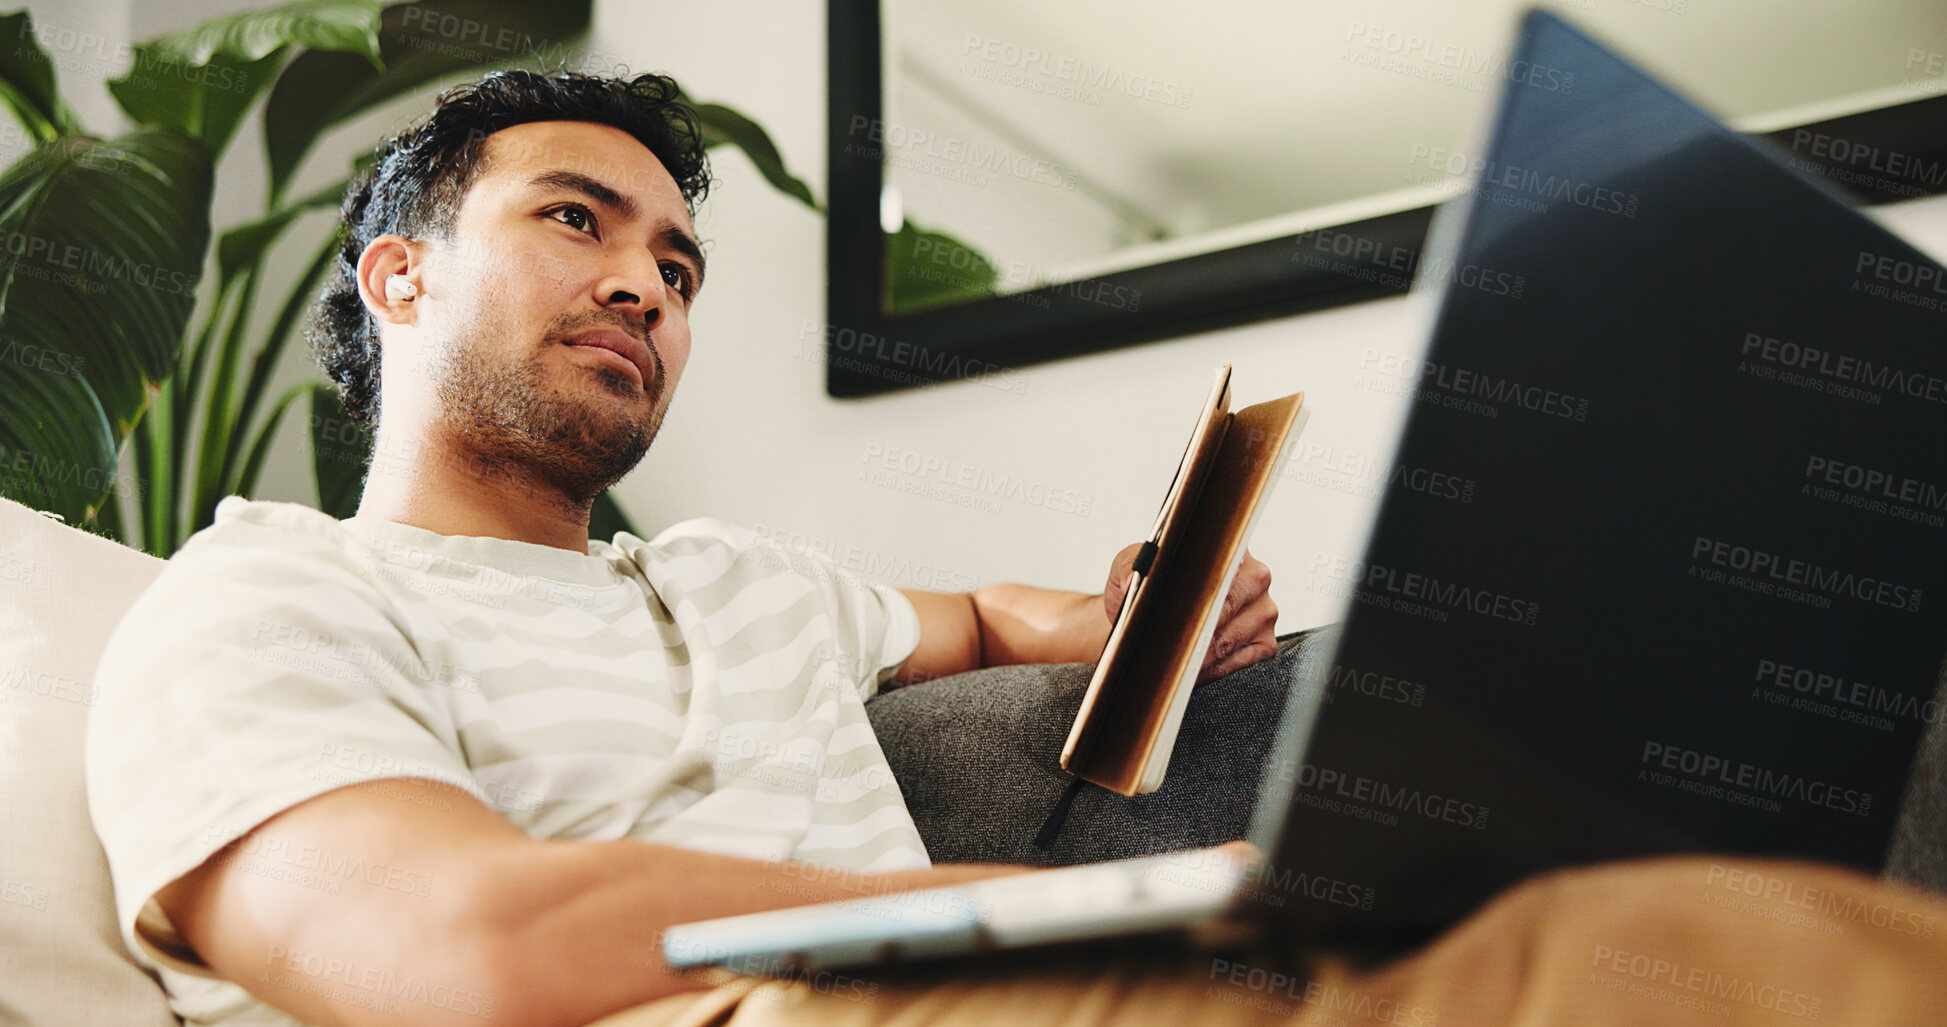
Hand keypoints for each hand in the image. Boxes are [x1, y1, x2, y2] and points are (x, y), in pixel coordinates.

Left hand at [1101, 544, 1277, 684]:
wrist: (1154, 614)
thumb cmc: (1149, 587)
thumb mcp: (1129, 566)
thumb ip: (1129, 565)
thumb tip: (1134, 580)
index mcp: (1226, 551)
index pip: (1217, 572)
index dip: (1193, 598)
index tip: (1172, 615)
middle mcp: (1254, 577)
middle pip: (1225, 610)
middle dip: (1193, 633)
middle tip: (1166, 647)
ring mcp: (1264, 609)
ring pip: (1231, 640)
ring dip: (1200, 656)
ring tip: (1175, 661)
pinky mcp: (1266, 640)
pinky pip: (1245, 661)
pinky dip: (1218, 669)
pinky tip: (1197, 669)